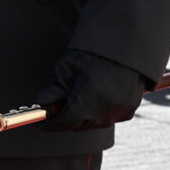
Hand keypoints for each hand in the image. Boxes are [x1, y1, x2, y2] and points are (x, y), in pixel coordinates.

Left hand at [34, 49, 151, 132]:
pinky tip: (96, 96)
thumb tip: (40, 107)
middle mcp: (103, 113)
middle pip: (77, 125)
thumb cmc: (91, 53)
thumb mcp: (66, 68)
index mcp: (85, 103)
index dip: (49, 122)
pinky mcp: (129, 110)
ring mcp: (118, 112)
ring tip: (78, 97)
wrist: (124, 43)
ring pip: (93, 123)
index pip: (62, 123)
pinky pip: (108, 117)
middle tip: (57, 106)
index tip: (40, 120)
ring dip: (83, 116)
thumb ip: (52, 92)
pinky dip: (99, 112)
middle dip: (65, 118)